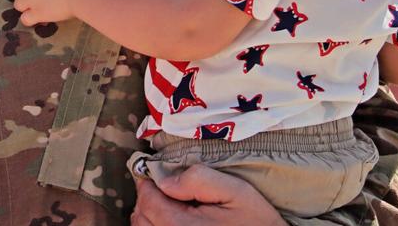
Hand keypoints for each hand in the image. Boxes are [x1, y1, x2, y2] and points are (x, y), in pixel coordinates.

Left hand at [130, 165, 285, 225]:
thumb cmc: (256, 223)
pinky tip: (174, 222)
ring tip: (174, 208)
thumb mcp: (236, 191)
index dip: (151, 181)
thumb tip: (164, 179)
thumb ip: (199, 179)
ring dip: (151, 215)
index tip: (165, 177)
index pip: (146, 198)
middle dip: (150, 198)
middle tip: (172, 193)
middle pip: (141, 215)